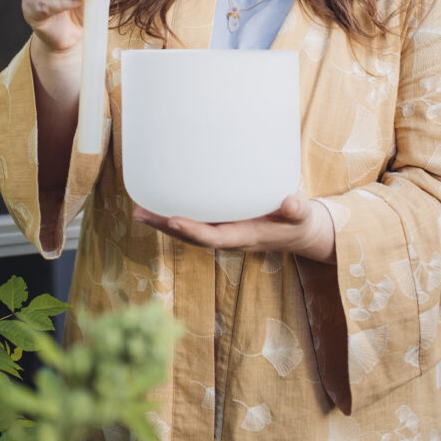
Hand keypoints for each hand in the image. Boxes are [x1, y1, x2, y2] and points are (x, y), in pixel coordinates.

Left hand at [133, 192, 335, 263]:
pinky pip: (196, 224)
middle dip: (166, 227)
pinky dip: (176, 217)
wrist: (300, 233)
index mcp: (246, 235)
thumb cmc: (299, 221)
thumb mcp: (302, 214)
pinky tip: (160, 205)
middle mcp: (230, 237)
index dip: (194, 231)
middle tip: (139, 213)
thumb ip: (297, 208)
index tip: (174, 220)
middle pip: (192, 238)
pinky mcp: (223, 224)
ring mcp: (225, 232)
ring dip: (164, 223)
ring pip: (190, 232)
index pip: (214, 238)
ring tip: (138, 210)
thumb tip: (292, 202)